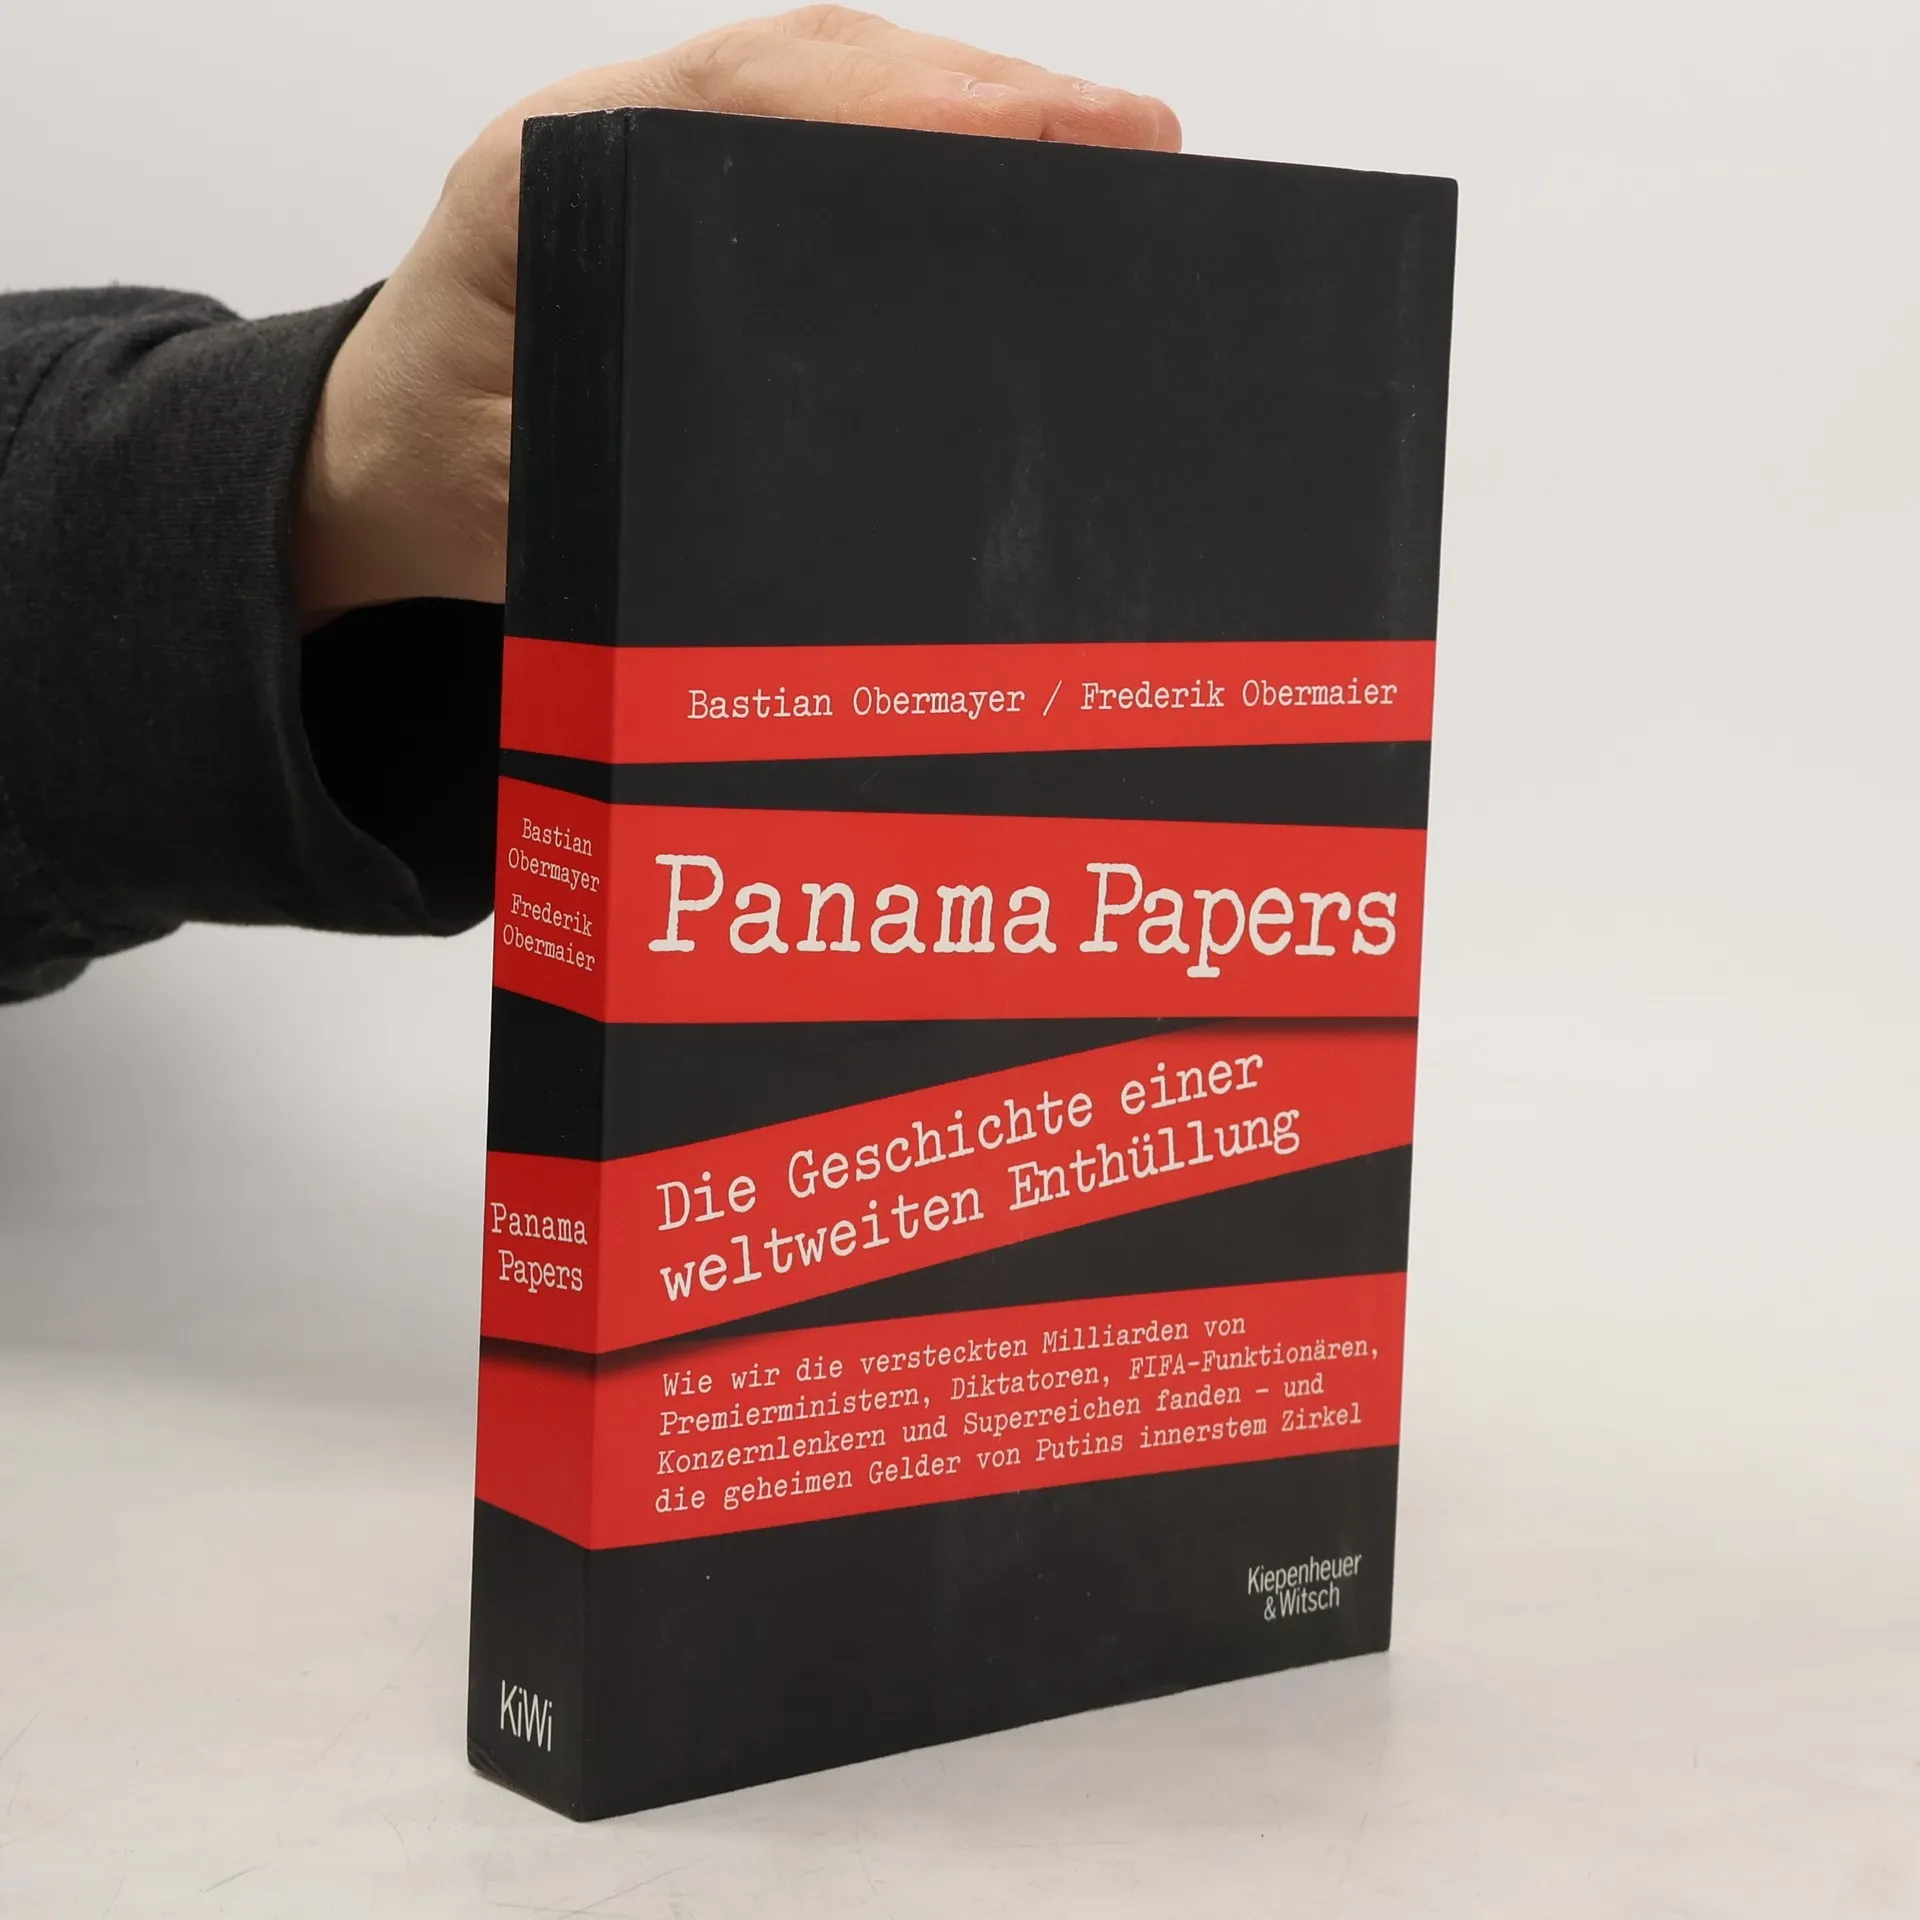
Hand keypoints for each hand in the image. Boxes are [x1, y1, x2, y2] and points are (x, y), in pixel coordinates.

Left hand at [293, 7, 1180, 619]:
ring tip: (1113, 148)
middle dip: (983, 95)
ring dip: (976, 110)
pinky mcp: (704, 204)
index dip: (901, 108)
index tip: (1037, 133)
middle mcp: (614, 142)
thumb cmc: (445, 470)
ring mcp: (664, 162)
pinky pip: (826, 148)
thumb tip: (795, 483)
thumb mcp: (518, 495)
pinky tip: (1025, 187)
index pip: (745, 103)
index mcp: (546, 183)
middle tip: (1132, 138)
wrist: (390, 460)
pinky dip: (932, 154)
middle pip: (818, 71)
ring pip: (836, 90)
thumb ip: (618, 472)